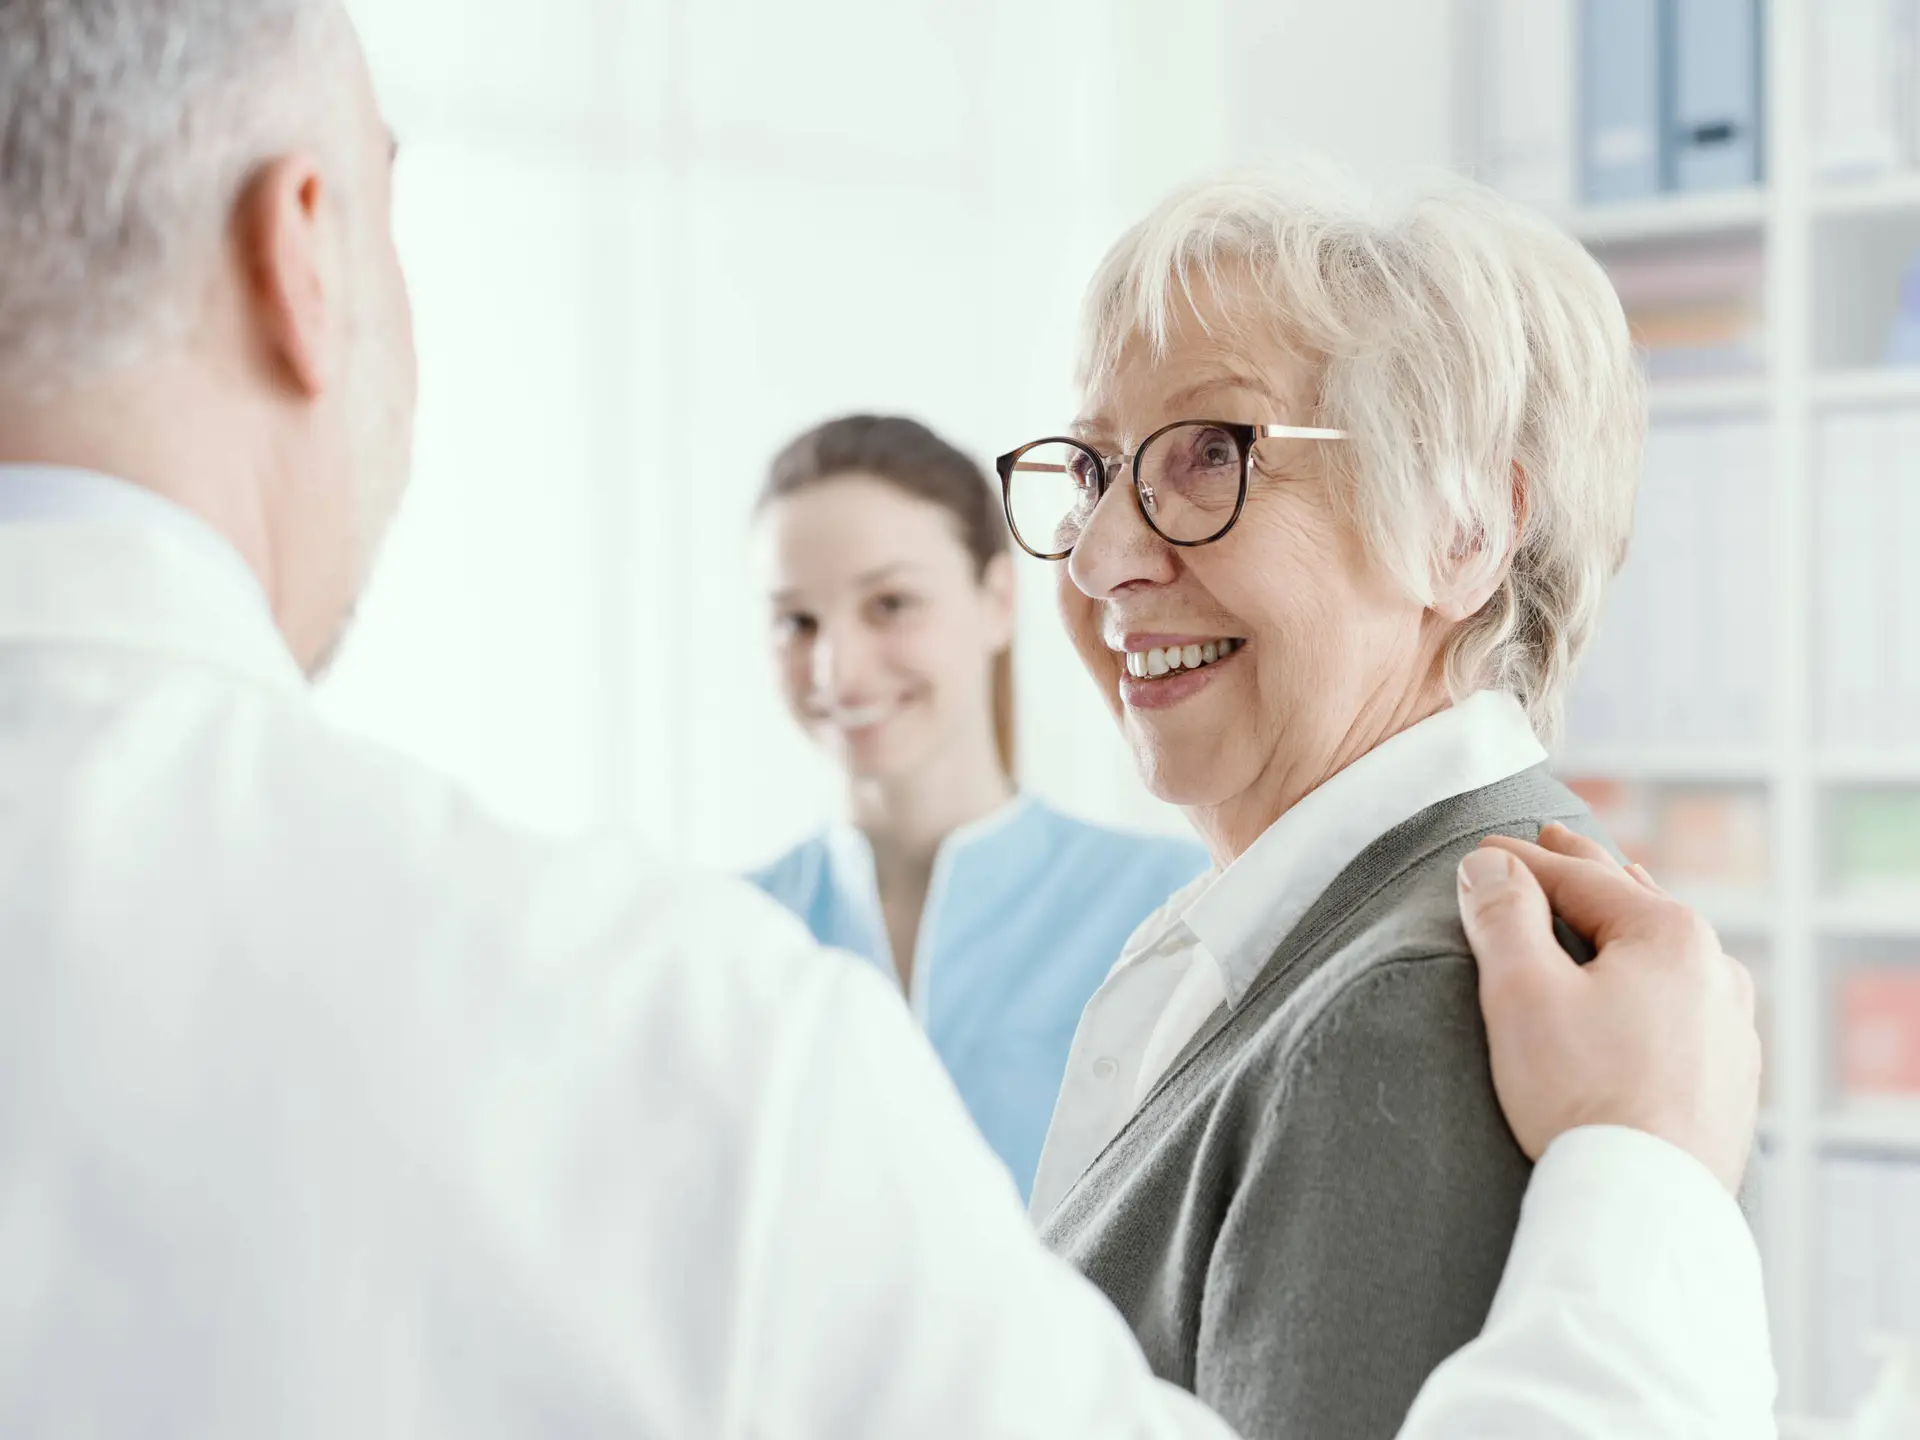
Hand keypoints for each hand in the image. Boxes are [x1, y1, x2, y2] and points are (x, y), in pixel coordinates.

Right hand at [1456, 824, 1760, 1194]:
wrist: (1646, 1207)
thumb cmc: (1581, 1097)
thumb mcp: (1521, 992)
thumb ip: (1503, 916)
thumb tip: (1490, 866)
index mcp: (1671, 935)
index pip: (1577, 878)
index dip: (1519, 860)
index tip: (1478, 851)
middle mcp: (1716, 971)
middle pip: (1634, 903)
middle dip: (1586, 872)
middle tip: (1553, 840)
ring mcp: (1732, 1028)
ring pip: (1669, 952)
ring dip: (1629, 920)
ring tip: (1613, 895)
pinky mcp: (1731, 1081)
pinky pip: (1687, 1002)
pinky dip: (1654, 977)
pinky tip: (1649, 987)